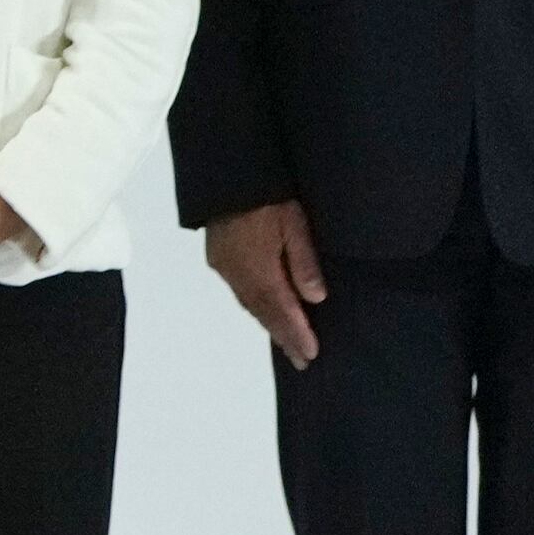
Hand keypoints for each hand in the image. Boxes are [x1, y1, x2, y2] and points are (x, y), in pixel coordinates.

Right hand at [202, 198, 327, 367]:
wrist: (225, 173)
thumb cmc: (267, 196)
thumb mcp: (293, 222)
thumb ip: (303, 260)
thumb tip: (315, 299)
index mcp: (258, 269)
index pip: (281, 310)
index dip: (296, 334)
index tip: (310, 355)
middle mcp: (238, 275)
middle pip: (263, 313)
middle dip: (283, 337)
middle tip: (301, 361)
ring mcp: (225, 267)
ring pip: (249, 304)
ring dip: (269, 325)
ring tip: (285, 342)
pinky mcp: (218, 257)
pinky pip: (240, 292)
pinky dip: (255, 308)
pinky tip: (263, 311)